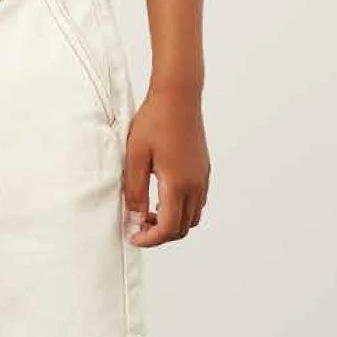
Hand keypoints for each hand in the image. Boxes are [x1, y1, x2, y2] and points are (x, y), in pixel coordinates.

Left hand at [123, 84, 210, 246]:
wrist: (178, 96)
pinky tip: (162, 196)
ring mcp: (202, 177)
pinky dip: (181, 209)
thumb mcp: (135, 157)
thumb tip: (135, 217)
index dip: (150, 239)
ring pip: (193, 216)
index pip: (168, 228)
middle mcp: (195, 185)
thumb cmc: (154, 122)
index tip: (133, 236)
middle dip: (160, 234)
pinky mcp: (204, 169)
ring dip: (172, 222)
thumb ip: (134, 190)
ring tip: (149, 212)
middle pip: (183, 228)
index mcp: (178, 184)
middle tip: (138, 225)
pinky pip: (197, 201)